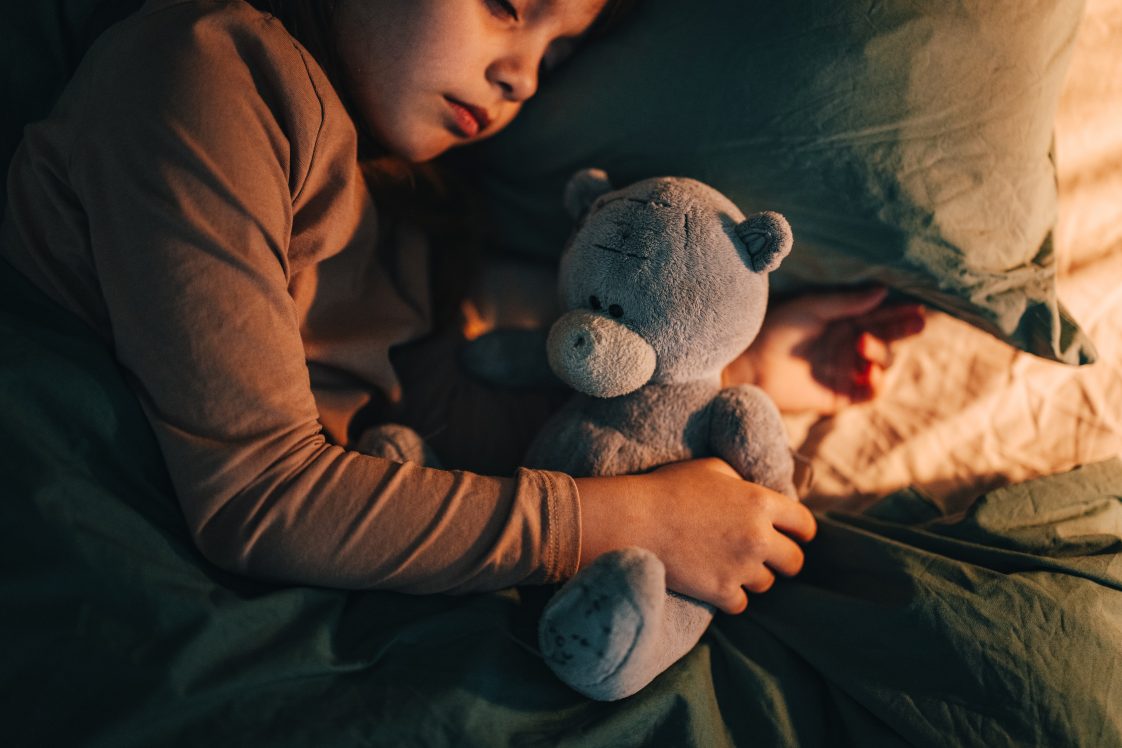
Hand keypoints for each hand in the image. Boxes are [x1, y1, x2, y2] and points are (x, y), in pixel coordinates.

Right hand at [574, 458, 816, 613]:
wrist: (636, 519)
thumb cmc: (670, 488)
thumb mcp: (712, 469)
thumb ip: (742, 482)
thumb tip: (754, 492)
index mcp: (761, 502)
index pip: (804, 525)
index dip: (801, 531)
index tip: (794, 536)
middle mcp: (759, 537)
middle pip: (794, 562)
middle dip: (784, 560)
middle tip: (767, 557)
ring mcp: (742, 567)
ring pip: (766, 584)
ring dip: (753, 576)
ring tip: (730, 565)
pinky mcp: (721, 592)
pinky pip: (741, 604)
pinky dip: (731, 596)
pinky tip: (716, 583)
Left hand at [724, 287, 924, 413]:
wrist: (751, 364)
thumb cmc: (776, 329)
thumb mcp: (813, 308)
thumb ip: (847, 302)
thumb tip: (883, 291)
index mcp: (844, 321)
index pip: (880, 316)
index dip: (899, 312)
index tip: (917, 306)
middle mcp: (849, 345)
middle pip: (888, 338)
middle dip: (904, 330)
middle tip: (917, 321)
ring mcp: (847, 370)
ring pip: (882, 363)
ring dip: (881, 353)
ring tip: (862, 344)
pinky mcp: (841, 395)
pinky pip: (871, 392)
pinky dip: (877, 383)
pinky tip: (870, 373)